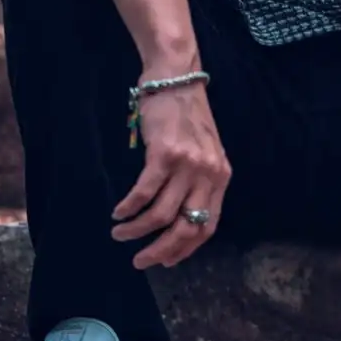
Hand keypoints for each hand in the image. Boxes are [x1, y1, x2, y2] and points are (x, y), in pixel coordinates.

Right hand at [111, 76, 230, 268]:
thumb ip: (198, 181)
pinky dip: (128, 209)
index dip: (186, 249)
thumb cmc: (186, 116)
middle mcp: (208, 173)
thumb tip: (179, 218)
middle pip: (185, 227)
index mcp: (220, 176)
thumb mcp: (204, 151)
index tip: (167, 262)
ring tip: (120, 233)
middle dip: (160, 251)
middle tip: (140, 261)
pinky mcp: (165, 154)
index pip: (207, 225)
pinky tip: (119, 212)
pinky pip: (143, 193)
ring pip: (161, 215)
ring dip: (136, 231)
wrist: (177, 79)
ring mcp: (187, 164)